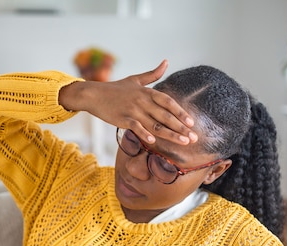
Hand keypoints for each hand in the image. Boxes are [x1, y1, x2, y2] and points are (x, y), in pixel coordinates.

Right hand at [59, 60, 197, 144]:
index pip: (168, 102)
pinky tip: (153, 142)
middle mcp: (142, 101)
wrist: (93, 94)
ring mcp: (132, 110)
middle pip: (165, 116)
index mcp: (147, 92)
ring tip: (183, 142)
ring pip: (155, 125)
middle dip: (181, 127)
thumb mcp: (135, 79)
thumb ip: (153, 74)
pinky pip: (136, 127)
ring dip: (171, 134)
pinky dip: (144, 134)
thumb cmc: (115, 88)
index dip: (180, 112)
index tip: (191, 122)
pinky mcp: (122, 119)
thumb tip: (166, 62)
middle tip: (193, 137)